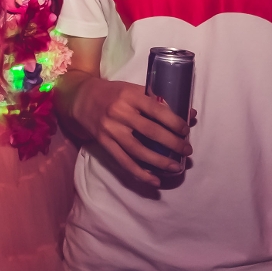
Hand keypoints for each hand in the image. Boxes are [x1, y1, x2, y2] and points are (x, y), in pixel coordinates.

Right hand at [65, 77, 189, 188]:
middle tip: (187, 150)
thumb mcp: (134, 90)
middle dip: (172, 143)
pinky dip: (140, 173)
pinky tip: (154, 180)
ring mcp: (111, 130)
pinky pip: (124, 161)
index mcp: (130, 95)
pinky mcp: (104, 143)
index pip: (156, 109)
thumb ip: (158, 101)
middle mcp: (120, 112)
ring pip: (138, 150)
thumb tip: (189, 114)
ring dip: (159, 161)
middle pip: (150, 131)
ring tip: (175, 167)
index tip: (186, 131)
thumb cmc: (114, 93)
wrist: (81, 97)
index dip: (173, 121)